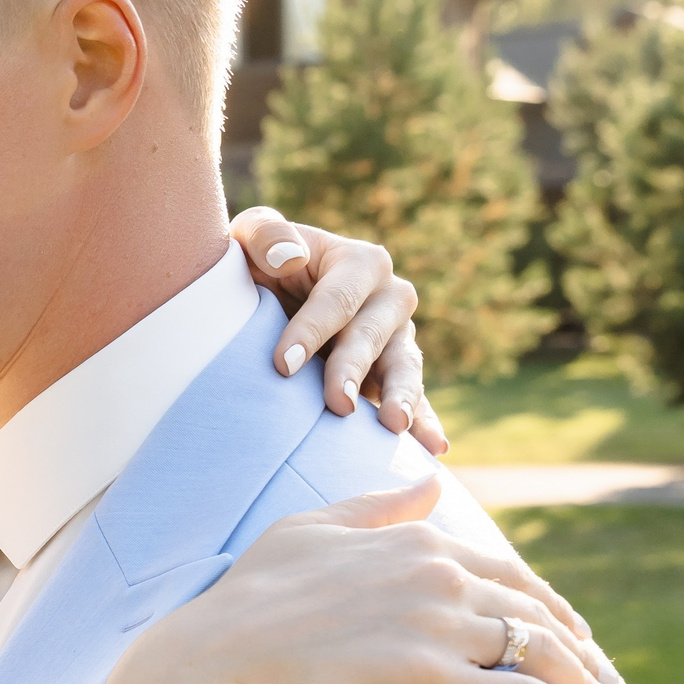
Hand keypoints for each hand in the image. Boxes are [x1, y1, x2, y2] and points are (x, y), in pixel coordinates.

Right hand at [129, 476, 618, 683]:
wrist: (212, 663)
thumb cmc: (247, 598)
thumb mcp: (307, 531)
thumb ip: (375, 508)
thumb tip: (430, 483)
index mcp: (414, 539)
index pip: (502, 568)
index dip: (539, 598)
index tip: (560, 624)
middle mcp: (438, 574)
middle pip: (532, 606)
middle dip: (573, 638)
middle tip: (594, 668)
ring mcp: (437, 626)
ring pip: (539, 649)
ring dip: (583, 677)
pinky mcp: (431, 679)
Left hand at [229, 208, 450, 456]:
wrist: (268, 298)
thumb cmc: (257, 264)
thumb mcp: (251, 237)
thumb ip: (265, 235)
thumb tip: (290, 258)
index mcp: (359, 262)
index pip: (338, 298)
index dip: (311, 330)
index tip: (281, 366)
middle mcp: (389, 297)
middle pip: (373, 335)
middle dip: (354, 369)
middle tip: (337, 404)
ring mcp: (398, 338)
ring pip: (404, 366)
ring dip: (401, 396)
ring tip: (393, 426)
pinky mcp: (395, 373)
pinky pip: (416, 399)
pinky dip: (424, 422)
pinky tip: (433, 447)